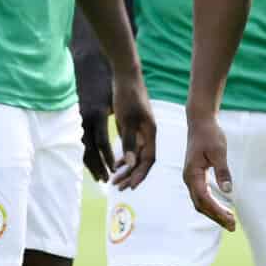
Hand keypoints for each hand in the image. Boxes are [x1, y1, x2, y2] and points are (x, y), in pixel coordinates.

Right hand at [74, 50, 114, 182]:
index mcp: (97, 115)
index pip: (101, 144)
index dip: (108, 159)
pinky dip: (89, 153)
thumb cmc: (112, 84)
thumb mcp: (122, 107)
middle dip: (98, 167)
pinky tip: (95, 160)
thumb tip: (131, 151)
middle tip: (106, 181)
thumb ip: (126, 130)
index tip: (115, 172)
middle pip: (89, 149)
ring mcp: (79, 117)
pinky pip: (83, 140)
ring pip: (84, 146)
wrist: (93, 64)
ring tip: (101, 176)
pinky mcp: (78, 117)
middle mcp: (85, 118)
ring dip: (93, 163)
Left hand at [109, 69, 155, 189]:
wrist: (125, 78)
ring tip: (114, 180)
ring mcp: (140, 131)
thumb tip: (129, 164)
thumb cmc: (127, 97)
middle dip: (131, 175)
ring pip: (136, 155)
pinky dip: (124, 158)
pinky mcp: (132, 127)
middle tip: (118, 187)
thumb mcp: (126, 120)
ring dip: (127, 168)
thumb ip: (129, 142)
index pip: (148, 159)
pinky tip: (115, 165)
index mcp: (150, 133)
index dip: (140, 174)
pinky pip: (130, 148)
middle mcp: (147, 134)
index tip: (130, 186)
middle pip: (142, 160)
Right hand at [182, 112, 236, 229]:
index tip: (231, 221)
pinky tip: (221, 208)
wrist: (200, 122)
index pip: (205, 200)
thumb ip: (223, 171)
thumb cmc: (210, 134)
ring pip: (200, 201)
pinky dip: (211, 204)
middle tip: (232, 226)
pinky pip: (201, 195)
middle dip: (216, 217)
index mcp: (192, 174)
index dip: (217, 212)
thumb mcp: (219, 151)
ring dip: (214, 212)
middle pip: (201, 205)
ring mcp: (191, 177)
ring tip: (230, 220)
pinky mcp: (195, 175)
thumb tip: (228, 191)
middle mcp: (189, 179)